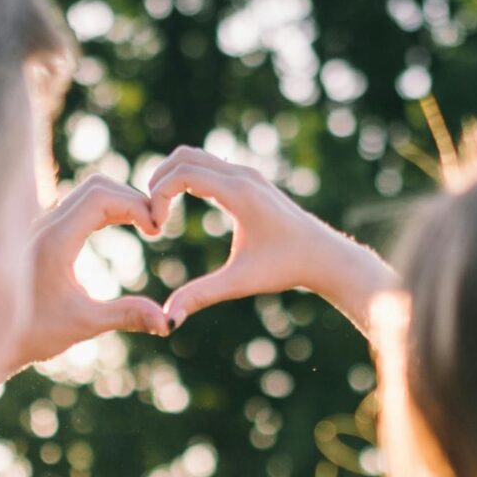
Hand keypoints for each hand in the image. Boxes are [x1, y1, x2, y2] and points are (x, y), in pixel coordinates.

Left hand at [10, 175, 170, 371]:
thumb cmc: (33, 333)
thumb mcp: (83, 324)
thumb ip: (127, 316)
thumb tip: (167, 321)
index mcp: (55, 240)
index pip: (101, 197)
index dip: (136, 205)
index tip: (156, 230)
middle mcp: (46, 224)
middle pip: (97, 186)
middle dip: (132, 199)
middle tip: (155, 227)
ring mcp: (43, 225)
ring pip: (87, 192)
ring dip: (119, 201)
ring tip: (144, 227)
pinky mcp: (44, 232)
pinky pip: (79, 204)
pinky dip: (105, 208)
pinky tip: (122, 229)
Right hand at [143, 147, 397, 333]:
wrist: (325, 256)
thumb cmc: (286, 268)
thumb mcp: (240, 282)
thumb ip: (200, 296)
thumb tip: (167, 320)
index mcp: (239, 193)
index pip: (183, 174)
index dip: (159, 195)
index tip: (156, 227)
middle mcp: (243, 176)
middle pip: (184, 157)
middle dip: (159, 180)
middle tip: (151, 215)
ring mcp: (248, 174)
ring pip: (196, 157)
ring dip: (172, 176)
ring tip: (161, 210)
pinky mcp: (250, 180)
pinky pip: (209, 165)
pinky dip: (187, 176)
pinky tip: (181, 205)